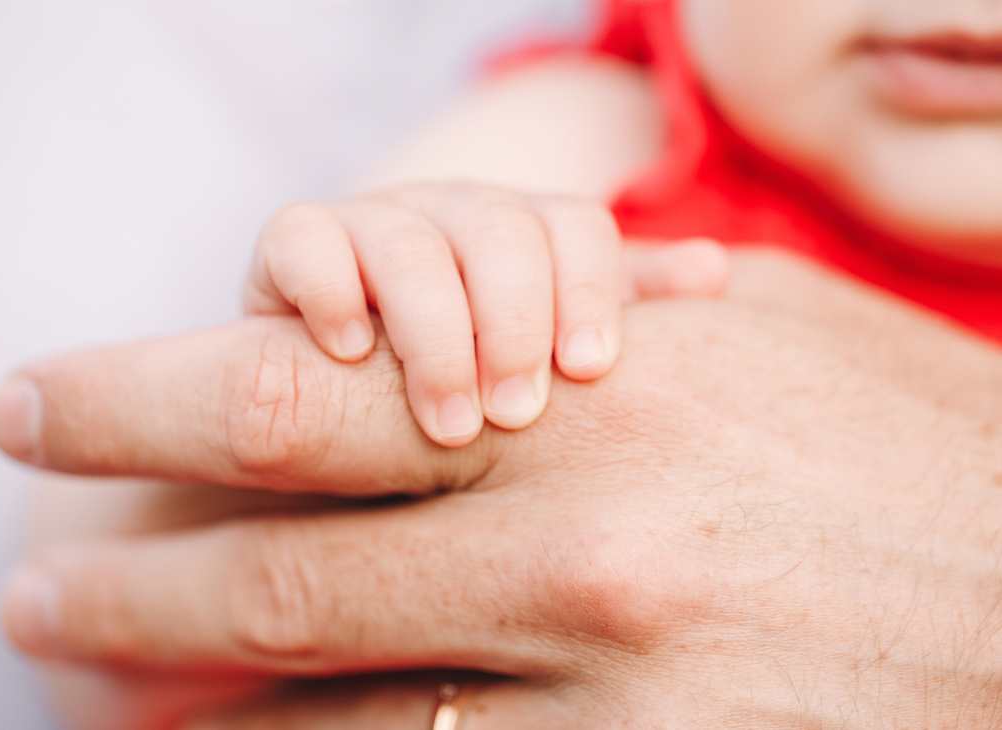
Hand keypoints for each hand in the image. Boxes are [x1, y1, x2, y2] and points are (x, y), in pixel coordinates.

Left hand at [0, 250, 1001, 726]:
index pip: (290, 393)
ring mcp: (601, 708)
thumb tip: (534, 301)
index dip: (135, 401)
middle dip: (126, 580)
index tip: (40, 408)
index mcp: (596, 408)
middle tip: (36, 588)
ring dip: (204, 704)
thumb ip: (636, 311)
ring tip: (125, 687)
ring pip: (325, 718)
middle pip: (268, 571)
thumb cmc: (920, 460)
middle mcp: (575, 560)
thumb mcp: (782, 335)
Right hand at [244, 183, 727, 444]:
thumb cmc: (473, 381)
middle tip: (515, 415)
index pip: (577, 227)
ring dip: (434, 335)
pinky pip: (303, 237)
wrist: (355, 407)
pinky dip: (328, 292)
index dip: (590, 292)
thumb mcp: (551, 351)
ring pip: (410, 243)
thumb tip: (715, 272)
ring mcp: (372, 222)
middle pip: (500, 230)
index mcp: (526, 232)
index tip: (590, 370)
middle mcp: (454, 213)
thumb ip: (622, 310)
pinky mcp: (292, 246)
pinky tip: (351, 354)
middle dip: (512, 323)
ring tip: (449, 425)